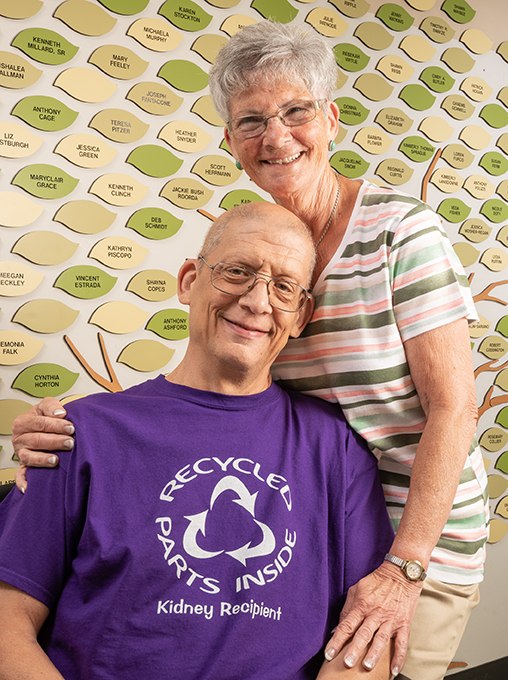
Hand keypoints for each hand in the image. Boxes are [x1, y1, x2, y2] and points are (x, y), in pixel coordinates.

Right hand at [12, 398, 74, 491]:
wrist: (42, 427)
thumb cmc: (45, 417)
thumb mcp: (46, 406)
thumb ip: (52, 406)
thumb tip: (60, 413)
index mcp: (23, 422)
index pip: (39, 423)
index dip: (56, 425)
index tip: (71, 427)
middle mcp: (20, 439)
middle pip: (36, 440)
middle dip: (54, 441)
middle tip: (70, 442)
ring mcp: (21, 454)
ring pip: (29, 458)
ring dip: (42, 459)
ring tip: (56, 460)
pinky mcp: (23, 466)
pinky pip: (20, 476)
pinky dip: (23, 482)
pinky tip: (29, 487)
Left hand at [324, 562, 422, 676]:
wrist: (401, 574)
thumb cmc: (376, 582)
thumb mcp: (357, 589)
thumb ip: (347, 609)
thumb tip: (337, 629)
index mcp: (362, 605)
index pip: (347, 625)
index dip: (336, 640)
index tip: (328, 654)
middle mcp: (376, 613)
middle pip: (363, 633)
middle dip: (354, 649)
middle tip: (346, 663)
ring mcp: (390, 619)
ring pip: (381, 638)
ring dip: (374, 653)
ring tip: (367, 666)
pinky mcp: (404, 623)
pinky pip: (402, 642)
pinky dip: (399, 657)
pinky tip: (395, 671)